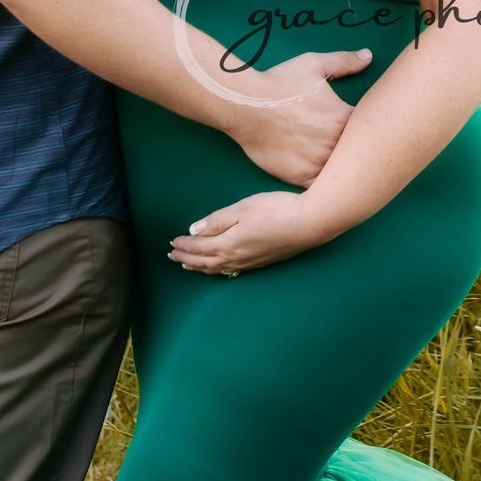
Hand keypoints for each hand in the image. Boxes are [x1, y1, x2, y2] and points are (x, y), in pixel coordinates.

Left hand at [168, 191, 325, 276]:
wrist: (308, 224)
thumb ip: (217, 221)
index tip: (172, 242)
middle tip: (172, 257)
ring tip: (189, 266)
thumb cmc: (275, 211)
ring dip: (200, 267)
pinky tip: (219, 267)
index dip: (183, 245)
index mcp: (227, 244)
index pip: (198, 247)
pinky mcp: (261, 262)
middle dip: (186, 259)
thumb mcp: (242, 209)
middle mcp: (236, 258)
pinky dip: (218, 270)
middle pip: (204, 262)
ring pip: (217, 269)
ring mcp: (250, 262)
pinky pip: (231, 270)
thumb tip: (194, 231)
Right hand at [213, 49, 371, 186]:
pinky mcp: (301, 177)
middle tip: (350, 149)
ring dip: (340, 169)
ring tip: (337, 166)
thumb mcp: (315, 65)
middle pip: (357, 153)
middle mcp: (336, 143)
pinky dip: (324, 185)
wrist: (246, 105)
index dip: (368, 129)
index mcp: (345, 117)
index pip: (369, 128)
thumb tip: (369, 56)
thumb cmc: (281, 84)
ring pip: (340, 172)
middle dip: (356, 151)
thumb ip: (345, 62)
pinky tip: (323, 180)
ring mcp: (319, 162)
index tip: (361, 129)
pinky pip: (321, 188)